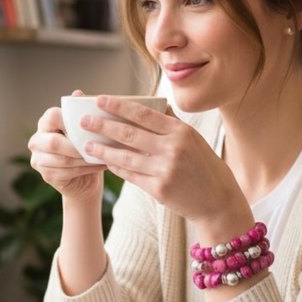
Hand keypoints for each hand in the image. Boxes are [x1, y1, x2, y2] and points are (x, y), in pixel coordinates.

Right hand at [28, 97, 104, 204]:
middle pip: (53, 142)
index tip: (88, 125)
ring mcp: (38, 159)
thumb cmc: (86, 147)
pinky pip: (66, 172)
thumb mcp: (86, 129)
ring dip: (85, 159)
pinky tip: (99, 165)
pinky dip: (85, 169)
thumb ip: (81, 113)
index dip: (69, 120)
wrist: (86, 178)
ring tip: (103, 156)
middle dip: (77, 146)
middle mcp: (37, 140)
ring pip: (62, 159)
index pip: (52, 116)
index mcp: (46, 123)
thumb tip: (78, 93)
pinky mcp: (46, 175)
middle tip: (96, 146)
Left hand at [84, 95, 249, 226]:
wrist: (218, 202)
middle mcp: (172, 148)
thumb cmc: (205, 167)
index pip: (143, 114)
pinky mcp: (158, 189)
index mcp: (180, 131)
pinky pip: (130, 176)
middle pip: (129, 133)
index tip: (99, 100)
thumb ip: (173, 123)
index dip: (118, 106)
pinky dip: (116, 168)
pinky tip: (105, 163)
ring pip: (125, 156)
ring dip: (103, 150)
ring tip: (87, 144)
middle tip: (83, 121)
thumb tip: (154, 104)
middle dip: (102, 126)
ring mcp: (164, 169)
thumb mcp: (194, 139)